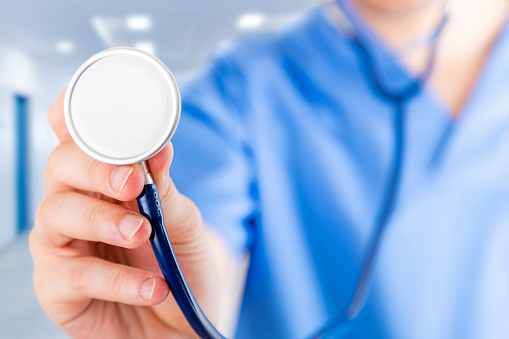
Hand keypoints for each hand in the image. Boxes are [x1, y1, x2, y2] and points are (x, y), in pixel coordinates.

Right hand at [30, 90, 218, 337]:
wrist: (184, 323)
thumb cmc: (180, 266)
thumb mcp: (183, 224)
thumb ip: (165, 190)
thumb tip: (160, 149)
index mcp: (104, 179)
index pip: (78, 136)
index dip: (79, 116)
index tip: (109, 116)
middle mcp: (76, 203)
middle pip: (61, 165)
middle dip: (96, 167)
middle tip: (133, 182)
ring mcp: (62, 244)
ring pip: (57, 212)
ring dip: (104, 220)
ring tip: (143, 233)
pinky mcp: (58, 287)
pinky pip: (74, 276)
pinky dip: (116, 280)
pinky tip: (153, 286)